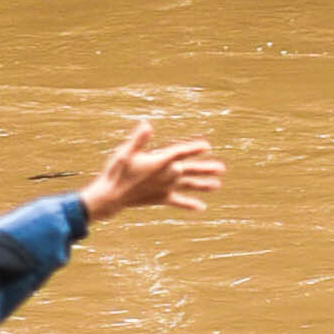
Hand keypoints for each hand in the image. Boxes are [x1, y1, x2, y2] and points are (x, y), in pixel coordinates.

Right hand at [80, 112, 222, 223]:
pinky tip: (200, 207)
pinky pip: (177, 201)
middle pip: (189, 170)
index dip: (193, 149)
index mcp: (159, 163)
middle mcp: (165, 176)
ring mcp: (164, 188)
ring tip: (218, 186)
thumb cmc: (116, 172)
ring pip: (187, 186)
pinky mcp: (160, 198)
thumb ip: (138, 140)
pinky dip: (188, 204)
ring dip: (203, 185)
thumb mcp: (125, 153)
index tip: (207, 146)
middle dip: (205, 169)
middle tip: (222, 169)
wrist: (111, 197)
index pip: (180, 154)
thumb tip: (147, 125)